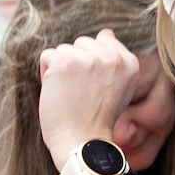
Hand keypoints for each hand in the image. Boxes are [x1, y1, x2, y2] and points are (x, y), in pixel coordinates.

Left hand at [35, 29, 138, 166]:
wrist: (83, 142)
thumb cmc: (96, 120)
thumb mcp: (118, 88)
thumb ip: (113, 61)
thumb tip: (107, 32)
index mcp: (129, 62)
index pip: (103, 41)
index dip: (91, 64)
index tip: (92, 86)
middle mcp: (111, 57)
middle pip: (81, 44)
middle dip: (75, 64)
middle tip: (80, 93)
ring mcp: (89, 58)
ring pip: (63, 50)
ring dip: (60, 70)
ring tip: (69, 95)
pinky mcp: (65, 62)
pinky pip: (47, 56)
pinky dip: (46, 74)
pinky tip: (57, 93)